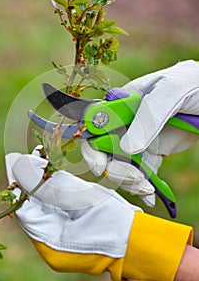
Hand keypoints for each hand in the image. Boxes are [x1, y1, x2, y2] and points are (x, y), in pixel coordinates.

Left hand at [5, 147, 193, 280]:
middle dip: (32, 181)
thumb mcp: (82, 200)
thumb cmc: (116, 223)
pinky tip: (55, 175)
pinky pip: (56, 211)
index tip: (17, 159)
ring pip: (44, 208)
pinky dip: (54, 193)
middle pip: (33, 208)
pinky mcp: (71, 234)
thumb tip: (22, 166)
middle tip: (32, 156)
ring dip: (43, 185)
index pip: (25, 210)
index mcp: (51, 244)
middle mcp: (51, 247)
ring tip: (41, 161)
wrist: (140, 242)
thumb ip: (51, 184)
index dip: (20, 183)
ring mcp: (62, 243)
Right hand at [82, 60, 198, 205]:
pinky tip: (150, 195)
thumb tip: (126, 147)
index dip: (92, 147)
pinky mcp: (153, 150)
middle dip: (115, 169)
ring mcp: (140, 137)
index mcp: (123, 102)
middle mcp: (127, 121)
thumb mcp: (171, 91)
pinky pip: (142, 171)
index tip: (100, 166)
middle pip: (106, 150)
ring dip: (130, 181)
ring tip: (148, 188)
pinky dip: (143, 186)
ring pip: (122, 164)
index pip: (96, 125)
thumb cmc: (194, 84)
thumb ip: (148, 116)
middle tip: (136, 179)